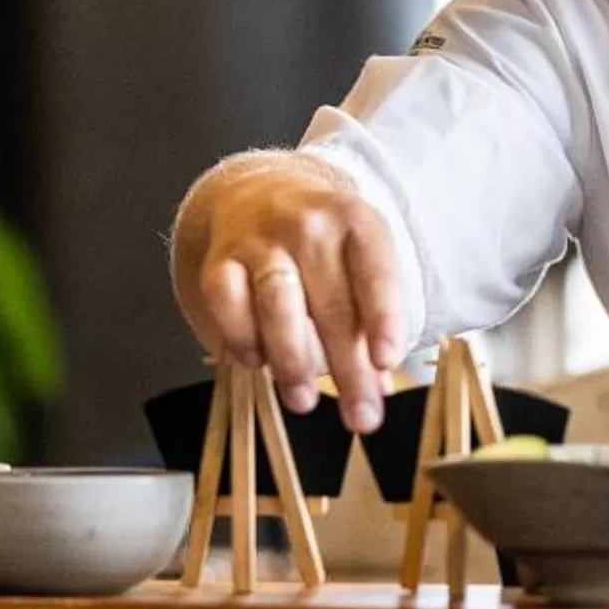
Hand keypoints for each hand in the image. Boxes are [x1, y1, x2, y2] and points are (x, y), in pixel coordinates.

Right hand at [173, 152, 405, 431]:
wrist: (260, 192)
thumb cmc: (324, 243)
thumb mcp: (360, 262)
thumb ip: (370, 318)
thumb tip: (380, 386)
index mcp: (357, 222)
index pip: (376, 271)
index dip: (383, 317)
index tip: (387, 360)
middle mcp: (310, 225)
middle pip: (332, 304)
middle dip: (348, 368)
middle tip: (361, 417)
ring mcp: (262, 239)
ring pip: (278, 304)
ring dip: (292, 360)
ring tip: (305, 401)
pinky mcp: (221, 256)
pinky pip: (225, 300)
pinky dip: (240, 336)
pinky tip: (256, 363)